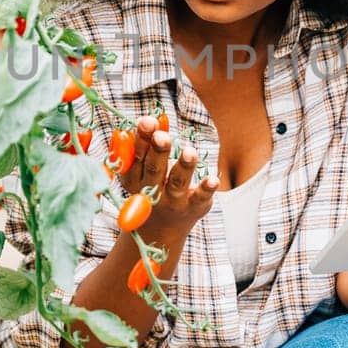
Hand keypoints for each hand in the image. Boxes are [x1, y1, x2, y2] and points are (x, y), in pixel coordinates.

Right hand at [116, 115, 217, 241]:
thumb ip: (150, 142)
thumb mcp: (143, 168)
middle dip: (158, 151)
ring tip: (189, 152)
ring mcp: (173, 201)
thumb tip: (157, 117)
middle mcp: (151, 191)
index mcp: (134, 179)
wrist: (160, 230)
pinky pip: (200, 197)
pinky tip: (213, 179)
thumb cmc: (150, 187)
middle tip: (162, 136)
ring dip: (183, 167)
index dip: (141, 139)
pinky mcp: (193, 206)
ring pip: (177, 182)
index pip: (136, 158)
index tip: (147, 121)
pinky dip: (206, 189)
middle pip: (154, 169)